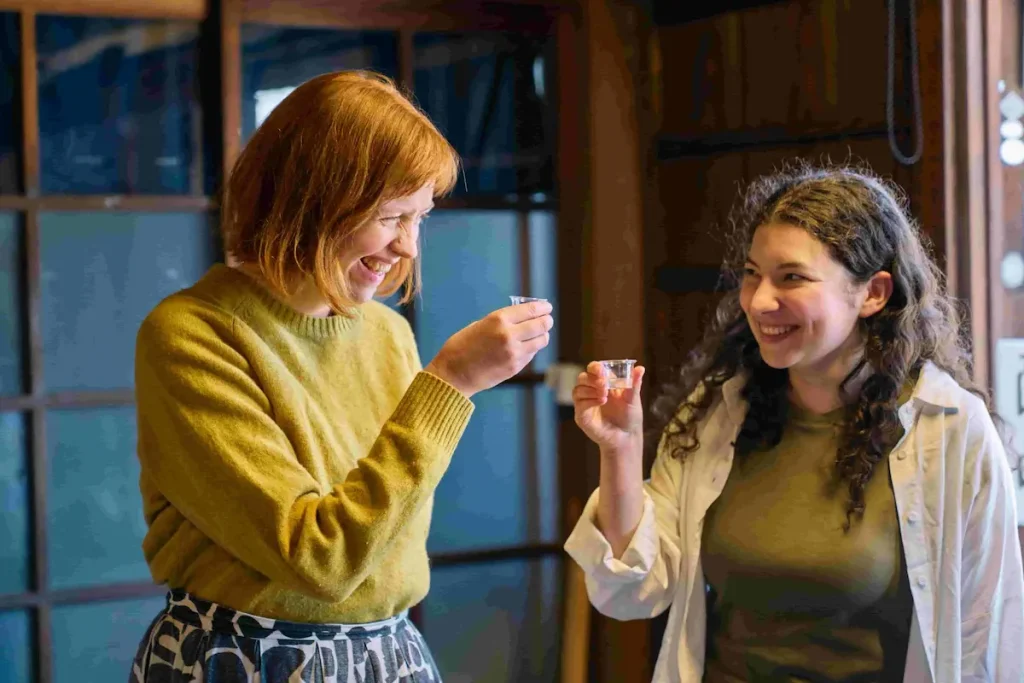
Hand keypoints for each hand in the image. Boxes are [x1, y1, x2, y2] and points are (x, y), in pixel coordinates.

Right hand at [425, 300, 553, 397]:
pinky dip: (532, 348)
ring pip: (541, 340)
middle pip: (541, 325)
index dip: (542, 308)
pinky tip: (527, 346)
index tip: (546, 307)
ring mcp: (514, 353)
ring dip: (543, 335)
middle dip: (546, 320)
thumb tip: (522, 317)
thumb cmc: (462, 346)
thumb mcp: (480, 324)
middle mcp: (509, 335)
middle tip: (547, 319)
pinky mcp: (515, 367)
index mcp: (499, 320)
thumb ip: (502, 321)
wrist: (454, 374)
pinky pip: (531, 354)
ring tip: (540, 333)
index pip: (530, 310)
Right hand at [573, 361, 644, 453]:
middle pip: (582, 377)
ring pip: (577, 389)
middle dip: (592, 379)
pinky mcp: (582, 416)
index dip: (595, 367)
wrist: (627, 437)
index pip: (593, 369)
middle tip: (604, 384)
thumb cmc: (630, 416)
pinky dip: (588, 401)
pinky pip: (579, 404)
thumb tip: (641, 368)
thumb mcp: (633, 399)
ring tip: (605, 396)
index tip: (600, 369)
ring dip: (590, 390)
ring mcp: (585, 404)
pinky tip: (601, 402)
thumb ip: (634, 383)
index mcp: (604, 383)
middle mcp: (592, 391)